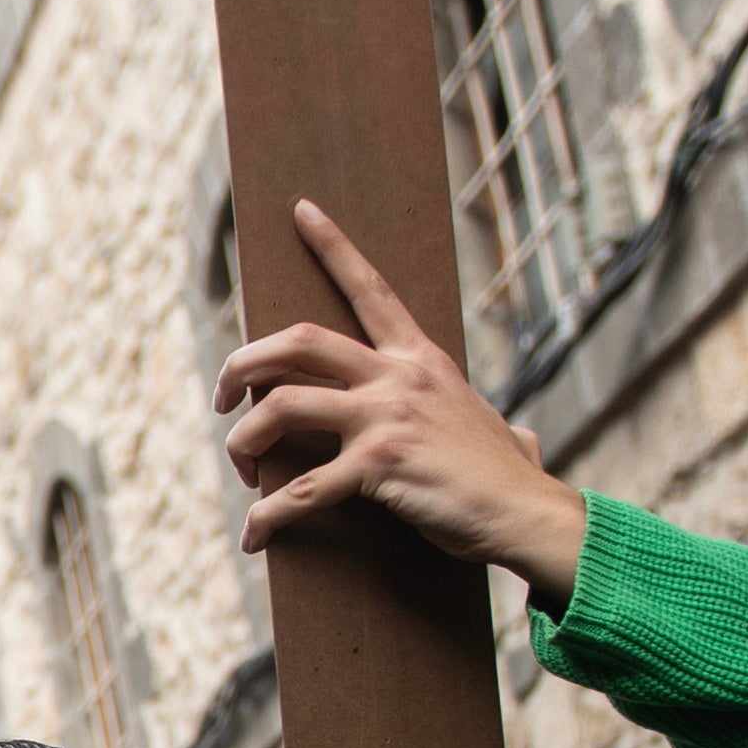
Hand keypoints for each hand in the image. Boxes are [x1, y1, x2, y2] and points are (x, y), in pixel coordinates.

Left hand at [214, 201, 585, 598]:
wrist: (525, 513)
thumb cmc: (506, 479)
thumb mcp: (493, 425)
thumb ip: (487, 420)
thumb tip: (522, 440)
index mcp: (419, 360)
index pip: (371, 288)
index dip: (332, 246)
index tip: (301, 210)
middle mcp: (399, 377)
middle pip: (297, 341)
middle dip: (244, 363)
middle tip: (222, 395)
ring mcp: (387, 417)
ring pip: (282, 406)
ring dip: (245, 440)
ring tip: (243, 471)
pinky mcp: (378, 464)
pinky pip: (300, 490)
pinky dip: (267, 517)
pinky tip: (254, 537)